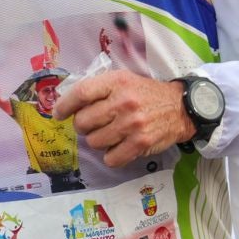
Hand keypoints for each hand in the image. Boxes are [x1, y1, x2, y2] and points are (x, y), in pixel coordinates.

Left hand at [53, 70, 191, 167]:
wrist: (180, 108)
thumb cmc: (145, 94)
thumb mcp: (123, 80)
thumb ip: (98, 89)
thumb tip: (66, 104)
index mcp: (117, 82)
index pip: (81, 93)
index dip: (64, 105)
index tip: (58, 114)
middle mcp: (124, 102)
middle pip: (83, 122)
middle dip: (82, 126)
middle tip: (92, 124)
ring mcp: (132, 124)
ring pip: (94, 142)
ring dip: (98, 140)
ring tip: (110, 134)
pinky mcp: (140, 144)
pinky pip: (111, 158)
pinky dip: (111, 156)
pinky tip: (118, 147)